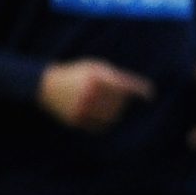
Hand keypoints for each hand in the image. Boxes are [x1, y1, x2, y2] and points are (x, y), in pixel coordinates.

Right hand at [37, 58, 153, 130]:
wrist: (45, 85)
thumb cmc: (76, 74)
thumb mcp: (94, 67)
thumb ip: (116, 76)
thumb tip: (138, 89)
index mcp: (95, 77)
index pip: (125, 86)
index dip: (141, 90)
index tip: (150, 95)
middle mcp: (90, 93)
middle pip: (120, 102)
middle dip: (122, 100)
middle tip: (116, 97)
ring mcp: (82, 107)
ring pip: (112, 116)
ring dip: (115, 112)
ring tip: (107, 105)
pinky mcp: (76, 119)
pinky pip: (100, 127)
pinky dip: (105, 122)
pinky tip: (101, 116)